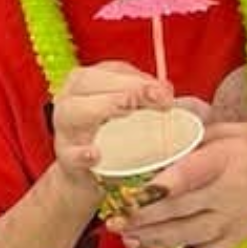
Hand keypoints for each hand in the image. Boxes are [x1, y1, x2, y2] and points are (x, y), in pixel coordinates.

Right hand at [52, 62, 173, 176]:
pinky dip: (81, 153)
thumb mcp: (137, 116)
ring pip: (74, 111)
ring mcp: (65, 129)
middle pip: (90, 82)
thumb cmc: (116, 138)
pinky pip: (70, 154)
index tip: (166, 91)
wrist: (91, 177)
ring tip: (126, 109)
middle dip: (125, 86)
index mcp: (89, 82)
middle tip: (154, 96)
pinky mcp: (65, 159)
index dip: (140, 77)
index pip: (113, 70)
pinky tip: (95, 154)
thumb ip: (154, 102)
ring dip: (102, 106)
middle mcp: (71, 99)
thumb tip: (180, 97)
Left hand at [111, 122, 246, 247]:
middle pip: (180, 210)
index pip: (188, 177)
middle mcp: (231, 193)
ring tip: (129, 239)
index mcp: (228, 161)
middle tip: (115, 221)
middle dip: (143, 218)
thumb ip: (195, 139)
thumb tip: (157, 144)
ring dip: (156, 240)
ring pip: (189, 235)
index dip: (159, 188)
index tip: (133, 194)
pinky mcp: (241, 235)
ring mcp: (236, 219)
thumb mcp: (233, 130)